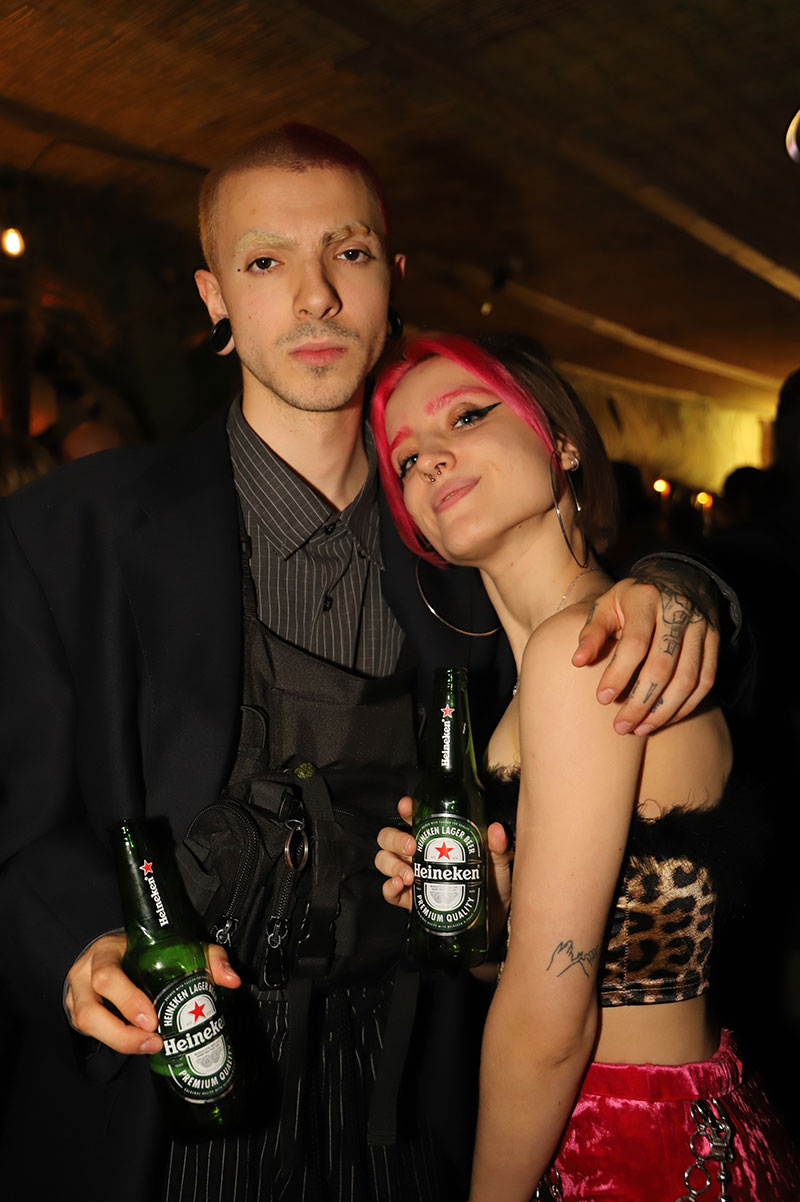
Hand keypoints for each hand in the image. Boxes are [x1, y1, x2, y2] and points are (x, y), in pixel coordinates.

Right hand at [64, 933, 240, 1054]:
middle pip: (89, 1011)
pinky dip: (115, 1040)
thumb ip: (207, 957)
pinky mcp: (77, 1013)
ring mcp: (76, 996)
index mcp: (106, 952)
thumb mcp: (174, 945)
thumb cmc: (144, 948)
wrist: (116, 948)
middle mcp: (85, 974)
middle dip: (121, 1032)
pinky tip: (137, 1042)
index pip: (107, 975)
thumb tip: (231, 979)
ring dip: (118, 1041)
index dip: (127, 1000)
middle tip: (153, 1040)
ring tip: (149, 1045)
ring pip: (85, 1026)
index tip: (151, 1019)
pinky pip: (90, 1033)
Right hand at [375, 797, 512, 938]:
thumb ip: (497, 847)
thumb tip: (496, 830)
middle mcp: (419, 855)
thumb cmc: (493, 886)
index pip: (414, 818)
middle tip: (412, 847)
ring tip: (408, 874)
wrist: (492, 920)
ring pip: (384, 861)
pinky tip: (399, 885)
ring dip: (391, 864)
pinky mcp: (411, 900)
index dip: (406, 809)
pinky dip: (388, 887)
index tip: (407, 806)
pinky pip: (389, 892)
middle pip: (390, 838)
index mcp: (437, 839)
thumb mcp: (498, 863)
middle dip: (395, 839)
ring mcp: (412, 876)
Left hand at [573, 560, 718, 734]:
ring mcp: (701, 626)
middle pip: (663, 666)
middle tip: (620, 727)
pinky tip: (664, 720)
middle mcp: (678, 611)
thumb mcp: (607, 604)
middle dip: (640, 702)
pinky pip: (706, 681)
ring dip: (664, 710)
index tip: (602, 699)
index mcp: (646, 598)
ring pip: (688, 678)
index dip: (619, 673)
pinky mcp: (716, 640)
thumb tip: (578, 662)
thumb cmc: (633, 597)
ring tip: (640, 729)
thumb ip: (592, 632)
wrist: (679, 575)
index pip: (635, 643)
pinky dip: (686, 705)